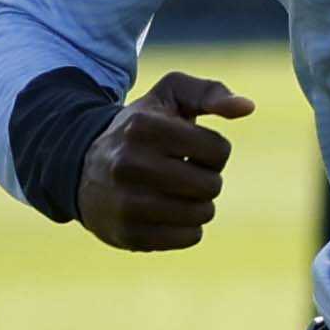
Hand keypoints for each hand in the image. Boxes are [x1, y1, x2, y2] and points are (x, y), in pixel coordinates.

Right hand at [78, 71, 254, 251]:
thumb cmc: (141, 129)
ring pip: (202, 213)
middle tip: (183, 172)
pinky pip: (189, 237)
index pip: (218, 149)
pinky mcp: (129, 234)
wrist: (83, 169)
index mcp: (142, 127)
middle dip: (206, 179)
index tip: (190, 149)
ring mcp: (126, 203)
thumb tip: (247, 107)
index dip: (213, 150)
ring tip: (174, 192)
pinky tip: (166, 213)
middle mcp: (129, 165)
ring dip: (199, 204)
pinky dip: (187, 227)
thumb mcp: (169, 96)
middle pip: (211, 185)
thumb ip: (210, 92)